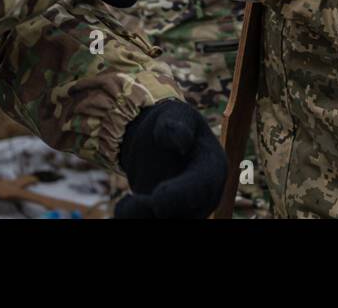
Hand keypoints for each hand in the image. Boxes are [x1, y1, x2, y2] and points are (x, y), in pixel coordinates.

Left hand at [116, 100, 227, 217]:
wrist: (155, 141)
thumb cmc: (170, 124)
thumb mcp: (174, 114)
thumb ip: (177, 125)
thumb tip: (181, 141)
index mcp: (213, 167)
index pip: (202, 186)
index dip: (181, 196)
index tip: (156, 202)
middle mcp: (205, 196)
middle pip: (188, 215)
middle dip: (159, 214)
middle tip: (130, 205)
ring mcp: (188, 210)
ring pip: (171, 222)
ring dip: (145, 218)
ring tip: (124, 206)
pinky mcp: (168, 216)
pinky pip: (153, 222)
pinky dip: (136, 218)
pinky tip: (124, 206)